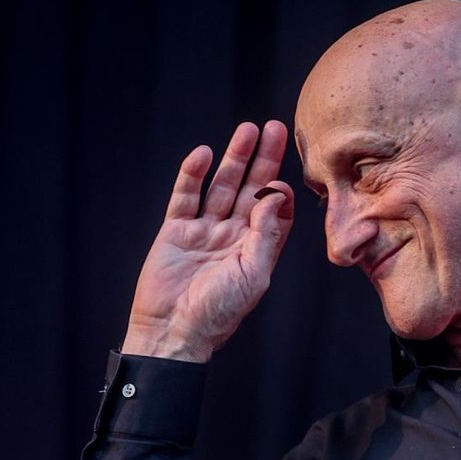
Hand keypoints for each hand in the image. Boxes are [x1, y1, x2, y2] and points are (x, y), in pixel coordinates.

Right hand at [122, 120, 295, 361]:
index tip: (286, 176)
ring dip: (233, 158)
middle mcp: (232, 235)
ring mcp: (203, 230)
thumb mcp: (253, 274)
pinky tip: (203, 154)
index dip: (280, 191)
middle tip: (275, 128)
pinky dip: (192, 175)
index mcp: (256, 249)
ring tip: (246, 130)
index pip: (273, 210)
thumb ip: (266, 234)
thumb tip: (277, 195)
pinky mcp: (175, 230)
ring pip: (220, 186)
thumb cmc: (218, 312)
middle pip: (249, 188)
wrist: (174, 331)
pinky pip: (186, 196)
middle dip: (263, 159)